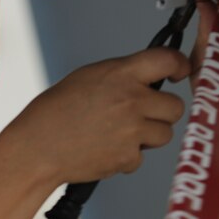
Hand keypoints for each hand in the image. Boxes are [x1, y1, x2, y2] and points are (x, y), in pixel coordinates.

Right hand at [2, 48, 189, 185]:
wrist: (37, 147)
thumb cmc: (53, 113)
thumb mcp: (87, 78)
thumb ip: (121, 77)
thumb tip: (145, 81)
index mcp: (120, 74)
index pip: (167, 61)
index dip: (180, 65)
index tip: (181, 71)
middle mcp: (131, 100)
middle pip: (176, 106)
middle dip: (163, 112)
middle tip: (146, 115)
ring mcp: (132, 130)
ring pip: (164, 134)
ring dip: (148, 136)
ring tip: (120, 135)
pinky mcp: (127, 157)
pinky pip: (141, 157)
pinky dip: (127, 157)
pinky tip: (105, 150)